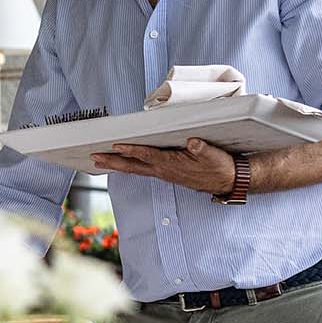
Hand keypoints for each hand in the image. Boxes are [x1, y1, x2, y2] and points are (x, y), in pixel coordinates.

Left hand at [91, 138, 237, 194]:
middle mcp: (164, 170)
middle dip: (113, 161)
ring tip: (99, 161)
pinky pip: (142, 170)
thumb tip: (193, 142)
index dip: (132, 150)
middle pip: (133, 166)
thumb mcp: (213, 155)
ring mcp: (164, 173)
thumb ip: (202, 148)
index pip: (148, 155)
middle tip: (94, 158)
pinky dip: (129, 166)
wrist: (227, 181)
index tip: (116, 146)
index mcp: (173, 164)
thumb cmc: (220, 166)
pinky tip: (121, 164)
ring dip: (117, 165)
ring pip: (135, 169)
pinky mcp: (166, 173)